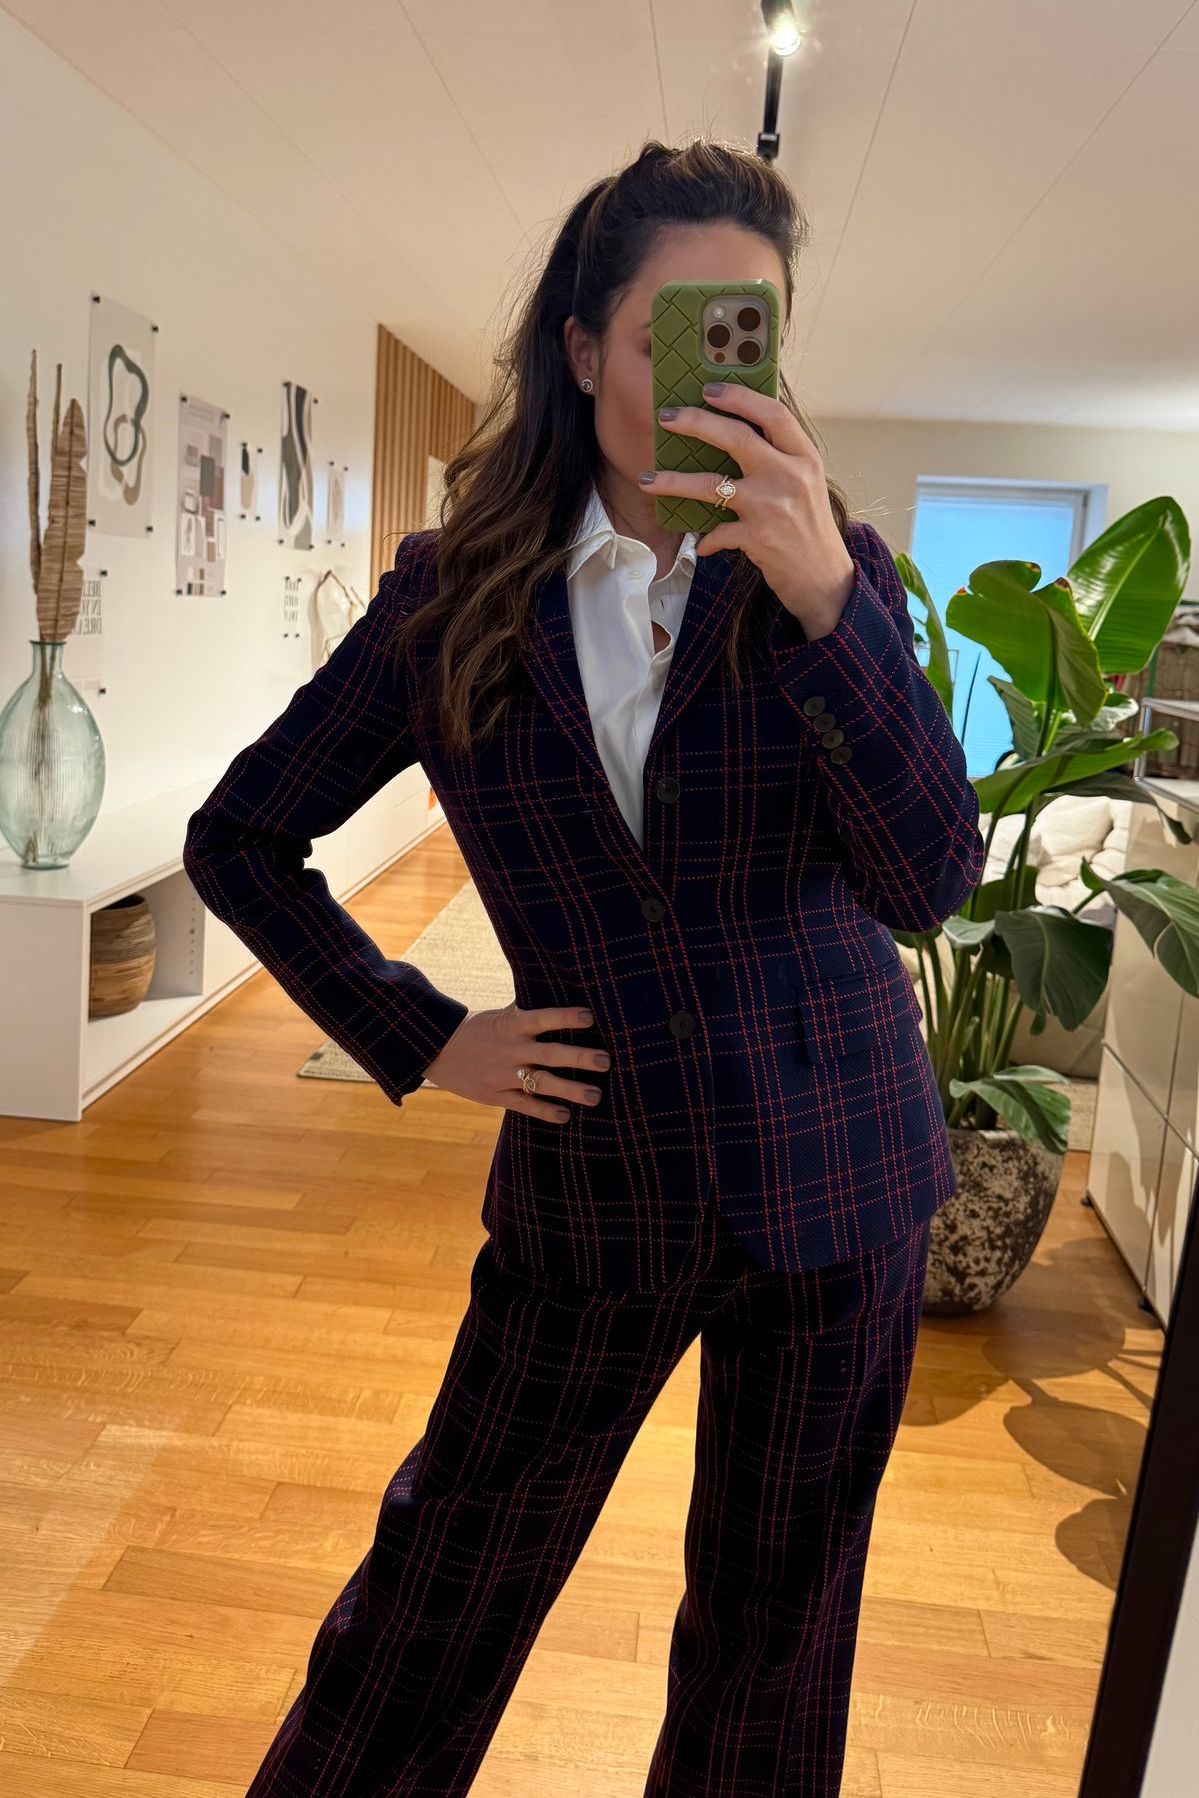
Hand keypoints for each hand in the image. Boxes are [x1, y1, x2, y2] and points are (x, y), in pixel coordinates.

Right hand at [422, 1002, 610, 1123]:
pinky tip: (566, 1116)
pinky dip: (545, 1111)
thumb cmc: (479, 1030)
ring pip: (541, 1083)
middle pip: (549, 1054)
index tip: (589, 1016)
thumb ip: (528, 1014)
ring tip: (596, 1096)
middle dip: (578, 1058)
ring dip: (570, 1090)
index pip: (541, 1018)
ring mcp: (502, 1075)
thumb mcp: (500, 1016)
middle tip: (605, 1061)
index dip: (565, 1017)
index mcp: (510, 1025)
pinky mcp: (495, 1096)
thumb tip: (566, 1001)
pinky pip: (524, 1105)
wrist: (436, 1050)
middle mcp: (509, 1050)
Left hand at [645, 383, 854, 639]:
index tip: (709, 389)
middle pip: (736, 437)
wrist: (824, 578)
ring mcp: (772, 507)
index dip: (740, 397)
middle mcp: (790, 477)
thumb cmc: (809, 527)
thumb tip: (735, 429)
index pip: (773, 413)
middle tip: (666, 416)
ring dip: (673, 481)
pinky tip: (702, 544)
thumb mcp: (806, 482)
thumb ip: (780, 456)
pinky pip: (716, 531)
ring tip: (646, 479)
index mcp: (804, 457)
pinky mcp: (757, 538)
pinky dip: (706, 539)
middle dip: (696, 423)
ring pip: (711, 484)